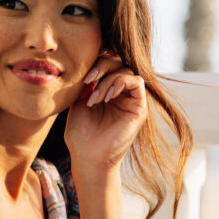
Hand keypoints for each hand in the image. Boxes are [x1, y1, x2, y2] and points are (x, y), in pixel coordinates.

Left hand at [64, 51, 146, 176]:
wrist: (88, 157)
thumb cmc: (81, 134)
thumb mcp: (79, 100)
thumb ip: (87, 81)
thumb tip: (89, 61)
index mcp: (107, 90)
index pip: (107, 63)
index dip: (96, 62)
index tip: (82, 77)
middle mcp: (121, 93)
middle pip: (118, 62)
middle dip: (102, 66)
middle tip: (88, 80)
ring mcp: (131, 99)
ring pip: (127, 69)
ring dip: (108, 79)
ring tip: (95, 98)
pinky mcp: (140, 107)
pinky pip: (136, 82)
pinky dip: (120, 82)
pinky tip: (107, 96)